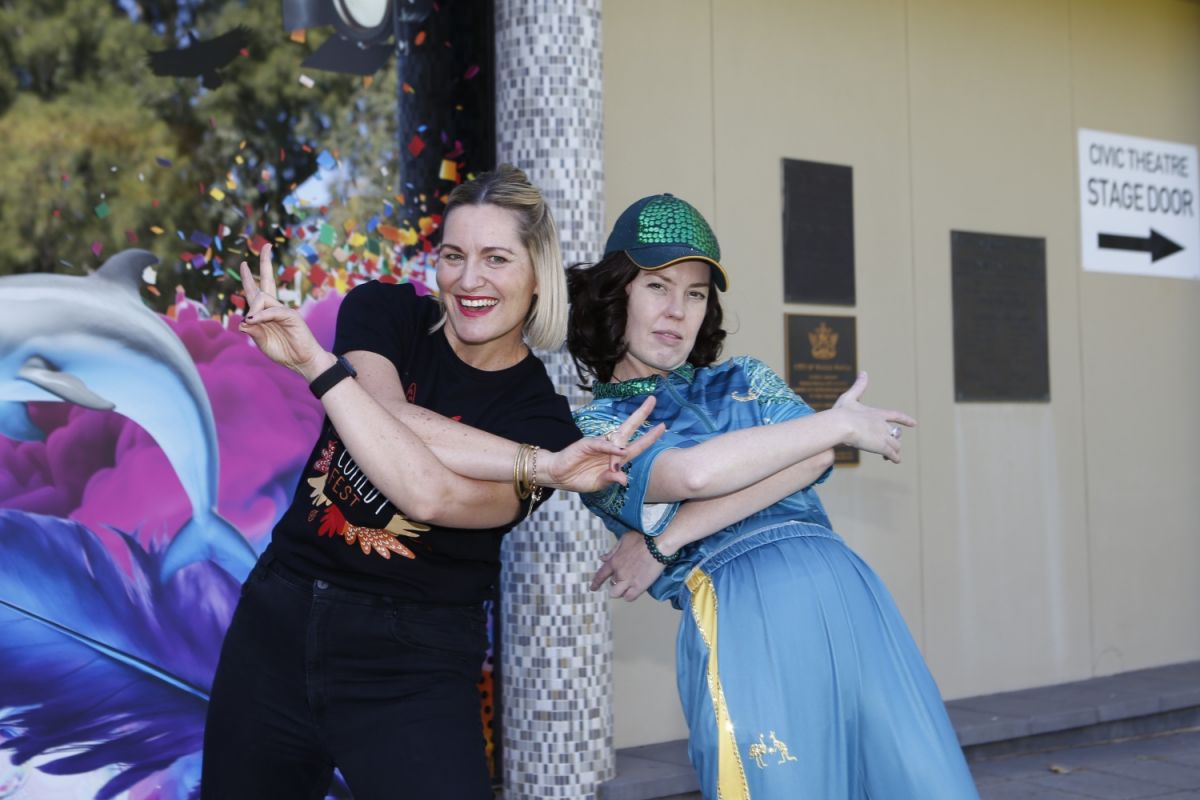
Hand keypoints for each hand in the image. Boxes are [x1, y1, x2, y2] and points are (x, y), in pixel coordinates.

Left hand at [238, 245, 330, 379]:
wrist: (303, 362)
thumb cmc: (284, 352)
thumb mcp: (262, 342)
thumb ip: (253, 331)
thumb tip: (243, 321)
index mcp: (266, 313)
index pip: (256, 292)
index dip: (249, 279)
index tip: (244, 265)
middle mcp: (275, 308)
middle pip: (268, 281)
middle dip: (265, 263)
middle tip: (266, 245)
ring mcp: (283, 310)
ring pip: (263, 298)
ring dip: (253, 309)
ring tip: (252, 322)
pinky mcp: (292, 316)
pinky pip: (272, 311)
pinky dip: (261, 315)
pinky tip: (254, 320)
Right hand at [541, 396, 665, 492]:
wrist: (558, 475)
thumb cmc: (579, 478)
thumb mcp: (598, 483)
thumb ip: (611, 479)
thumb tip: (624, 479)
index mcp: (616, 458)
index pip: (637, 445)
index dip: (650, 437)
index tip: (663, 426)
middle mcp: (610, 448)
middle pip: (629, 429)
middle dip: (641, 414)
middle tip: (653, 400)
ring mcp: (599, 444)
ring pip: (617, 436)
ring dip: (632, 430)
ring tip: (649, 428)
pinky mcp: (587, 444)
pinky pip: (601, 445)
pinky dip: (610, 448)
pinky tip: (619, 451)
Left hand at [589, 530, 664, 601]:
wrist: (658, 544)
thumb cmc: (642, 539)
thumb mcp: (624, 540)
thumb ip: (612, 551)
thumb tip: (602, 558)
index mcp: (614, 561)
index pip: (601, 575)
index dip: (596, 583)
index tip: (593, 588)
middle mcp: (619, 573)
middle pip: (611, 585)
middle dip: (614, 584)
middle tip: (622, 581)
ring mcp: (629, 581)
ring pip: (617, 594)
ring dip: (620, 592)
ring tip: (627, 588)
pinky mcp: (639, 587)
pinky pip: (629, 598)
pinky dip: (629, 596)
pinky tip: (633, 591)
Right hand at [832, 371, 915, 462]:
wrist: (841, 425)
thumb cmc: (841, 412)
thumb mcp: (849, 398)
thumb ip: (859, 386)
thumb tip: (864, 372)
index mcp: (877, 413)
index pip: (896, 416)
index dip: (905, 420)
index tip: (914, 423)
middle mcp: (883, 424)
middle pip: (895, 433)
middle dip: (894, 438)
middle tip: (892, 444)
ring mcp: (883, 436)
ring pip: (895, 444)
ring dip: (894, 450)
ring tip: (893, 456)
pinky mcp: (881, 446)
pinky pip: (892, 454)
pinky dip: (895, 458)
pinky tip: (895, 461)